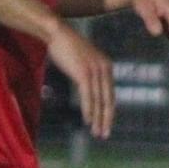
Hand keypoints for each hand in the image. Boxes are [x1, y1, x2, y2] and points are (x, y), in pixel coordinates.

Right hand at [47, 23, 115, 139]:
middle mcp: (104, 69)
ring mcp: (95, 71)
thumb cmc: (67, 47)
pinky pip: (88, 96)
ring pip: (99, 100)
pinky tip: (88, 121)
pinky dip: (89, 110)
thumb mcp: (83, 61)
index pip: (110, 94)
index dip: (108, 111)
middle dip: (106, 119)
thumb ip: (89, 74)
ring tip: (97, 132)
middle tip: (104, 134)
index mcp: (107, 66)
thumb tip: (88, 88)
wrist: (57, 33)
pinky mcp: (84, 73)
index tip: (106, 124)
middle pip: (108, 100)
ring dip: (98, 119)